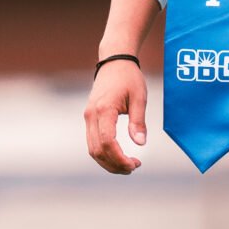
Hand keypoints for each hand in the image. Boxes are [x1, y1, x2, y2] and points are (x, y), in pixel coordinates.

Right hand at [85, 59, 147, 175]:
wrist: (114, 61)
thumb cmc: (129, 77)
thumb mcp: (139, 97)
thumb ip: (138, 121)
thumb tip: (140, 144)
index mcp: (104, 109)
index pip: (107, 142)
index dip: (119, 158)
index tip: (135, 164)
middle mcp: (91, 115)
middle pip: (97, 150)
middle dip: (114, 164)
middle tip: (134, 167)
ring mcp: (88, 117)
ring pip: (92, 149)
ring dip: (108, 162)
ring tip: (128, 165)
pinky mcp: (89, 118)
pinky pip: (92, 142)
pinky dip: (104, 153)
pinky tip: (118, 156)